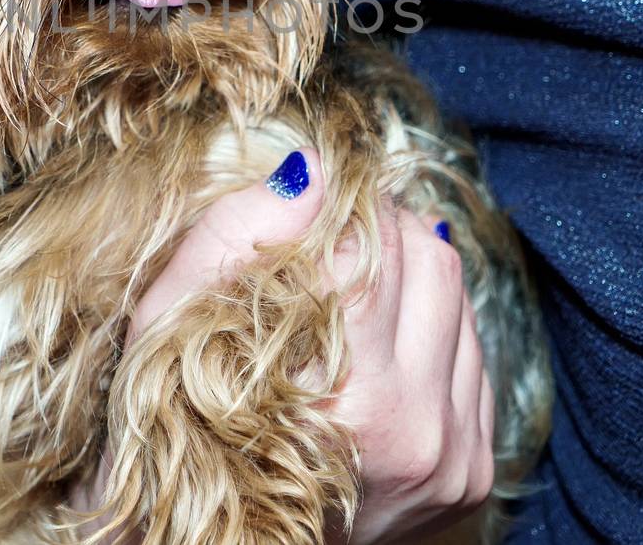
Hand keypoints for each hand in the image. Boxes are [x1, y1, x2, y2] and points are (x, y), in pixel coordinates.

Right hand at [74, 149, 494, 543]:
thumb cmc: (176, 434)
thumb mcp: (165, 332)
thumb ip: (231, 242)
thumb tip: (313, 170)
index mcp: (336, 394)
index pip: (369, 244)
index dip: (340, 205)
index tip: (318, 200)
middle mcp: (410, 431)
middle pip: (429, 259)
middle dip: (382, 228)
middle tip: (337, 233)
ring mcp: (451, 457)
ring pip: (461, 299)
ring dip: (412, 274)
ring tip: (356, 290)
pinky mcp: (472, 473)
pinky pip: (477, 357)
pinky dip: (433, 331)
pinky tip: (381, 348)